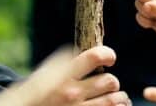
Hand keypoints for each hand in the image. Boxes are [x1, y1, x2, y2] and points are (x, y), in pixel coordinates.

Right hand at [0, 46, 130, 105]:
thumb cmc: (37, 93)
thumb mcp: (46, 73)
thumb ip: (66, 62)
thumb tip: (89, 55)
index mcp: (63, 75)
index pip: (94, 58)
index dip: (107, 55)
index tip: (110, 58)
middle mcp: (72, 93)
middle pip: (108, 81)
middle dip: (112, 81)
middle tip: (110, 84)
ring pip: (112, 101)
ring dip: (119, 98)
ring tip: (119, 97)